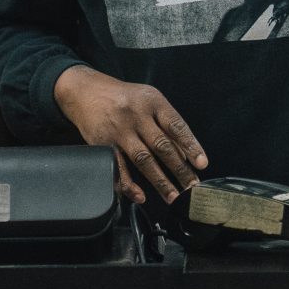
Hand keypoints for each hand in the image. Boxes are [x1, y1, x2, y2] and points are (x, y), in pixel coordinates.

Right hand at [53, 66, 206, 204]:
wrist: (87, 91)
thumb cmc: (124, 98)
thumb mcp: (149, 99)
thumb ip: (166, 122)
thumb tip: (185, 153)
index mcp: (153, 103)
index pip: (176, 126)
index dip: (191, 146)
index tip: (202, 164)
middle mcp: (137, 116)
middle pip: (162, 146)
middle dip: (180, 169)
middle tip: (192, 187)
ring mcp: (120, 131)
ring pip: (143, 160)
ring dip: (160, 181)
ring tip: (173, 196)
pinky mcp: (104, 144)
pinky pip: (118, 168)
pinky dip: (129, 185)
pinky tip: (140, 196)